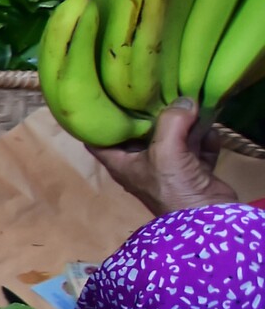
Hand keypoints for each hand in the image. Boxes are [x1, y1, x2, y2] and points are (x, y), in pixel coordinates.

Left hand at [88, 99, 238, 214]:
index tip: (104, 98)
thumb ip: (171, 122)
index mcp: (122, 162)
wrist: (206, 219)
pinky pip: (198, 146)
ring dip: (186, 123)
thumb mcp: (164, 151)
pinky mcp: (193, 170)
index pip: (98, 139)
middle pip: (142, 131)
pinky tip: (210, 131)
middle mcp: (142, 163)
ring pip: (174, 136)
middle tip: (161, 90)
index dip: (98, 120)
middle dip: (153, 113)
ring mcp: (169, 167)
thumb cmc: (173, 188)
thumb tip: (184, 101)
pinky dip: (204, 138)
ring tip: (194, 106)